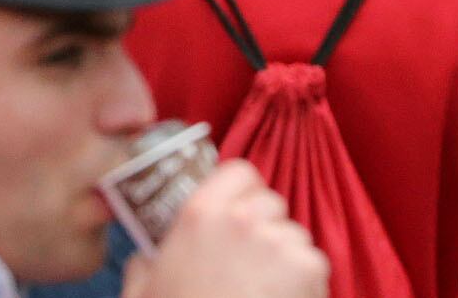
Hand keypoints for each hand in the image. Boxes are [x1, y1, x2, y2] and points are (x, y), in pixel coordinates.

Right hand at [124, 162, 326, 297]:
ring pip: (294, 235)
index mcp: (200, 214)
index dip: (242, 190)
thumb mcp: (142, 288)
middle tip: (251, 258)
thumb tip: (147, 257)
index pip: (239, 172)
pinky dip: (306, 282)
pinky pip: (314, 263)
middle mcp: (242, 219)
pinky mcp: (308, 270)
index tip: (238, 210)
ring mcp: (279, 243)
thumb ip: (145, 262)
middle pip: (271, 202)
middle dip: (265, 226)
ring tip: (267, 287)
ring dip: (286, 255)